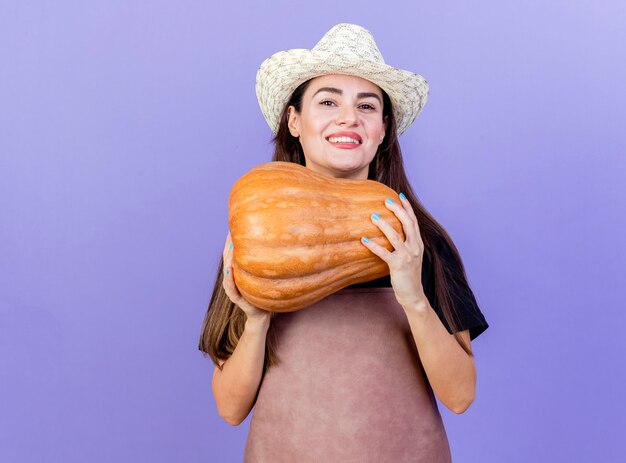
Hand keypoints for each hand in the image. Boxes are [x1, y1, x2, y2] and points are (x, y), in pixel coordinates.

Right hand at [222, 231, 271, 321]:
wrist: (262, 314)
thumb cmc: (265, 293)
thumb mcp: (265, 276)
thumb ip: (267, 263)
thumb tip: (280, 244)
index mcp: (238, 272)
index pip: (233, 253)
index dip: (232, 241)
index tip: (234, 227)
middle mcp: (232, 278)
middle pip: (227, 259)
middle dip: (228, 246)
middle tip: (230, 232)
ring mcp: (232, 288)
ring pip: (227, 270)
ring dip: (228, 259)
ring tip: (230, 247)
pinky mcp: (236, 298)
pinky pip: (231, 287)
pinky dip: (229, 278)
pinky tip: (230, 269)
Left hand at [360, 194, 427, 309]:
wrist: (414, 295)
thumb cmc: (408, 276)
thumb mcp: (410, 257)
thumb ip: (405, 244)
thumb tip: (391, 233)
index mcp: (418, 244)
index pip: (414, 222)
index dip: (408, 208)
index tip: (400, 195)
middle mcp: (415, 248)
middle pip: (408, 224)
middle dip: (398, 210)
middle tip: (386, 201)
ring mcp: (407, 257)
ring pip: (396, 236)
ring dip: (384, 225)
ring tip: (373, 216)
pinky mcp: (398, 266)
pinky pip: (384, 254)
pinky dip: (374, 246)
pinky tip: (363, 240)